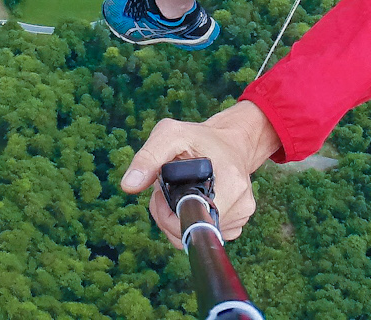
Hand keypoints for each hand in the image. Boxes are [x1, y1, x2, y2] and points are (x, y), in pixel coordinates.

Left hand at [120, 101, 281, 247]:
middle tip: (163, 190)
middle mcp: (241, 205)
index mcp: (230, 183)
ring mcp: (241, 217)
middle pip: (190, 233)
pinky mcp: (238, 224)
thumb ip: (148, 156)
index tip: (161, 192)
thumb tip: (128, 185)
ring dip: (177, 219)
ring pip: (195, 236)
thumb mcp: (171, 134)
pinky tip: (190, 201)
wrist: (231, 142)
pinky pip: (204, 234)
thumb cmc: (199, 138)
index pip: (193, 221)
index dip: (168, 214)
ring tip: (177, 191)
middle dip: (167, 216)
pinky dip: (190, 222)